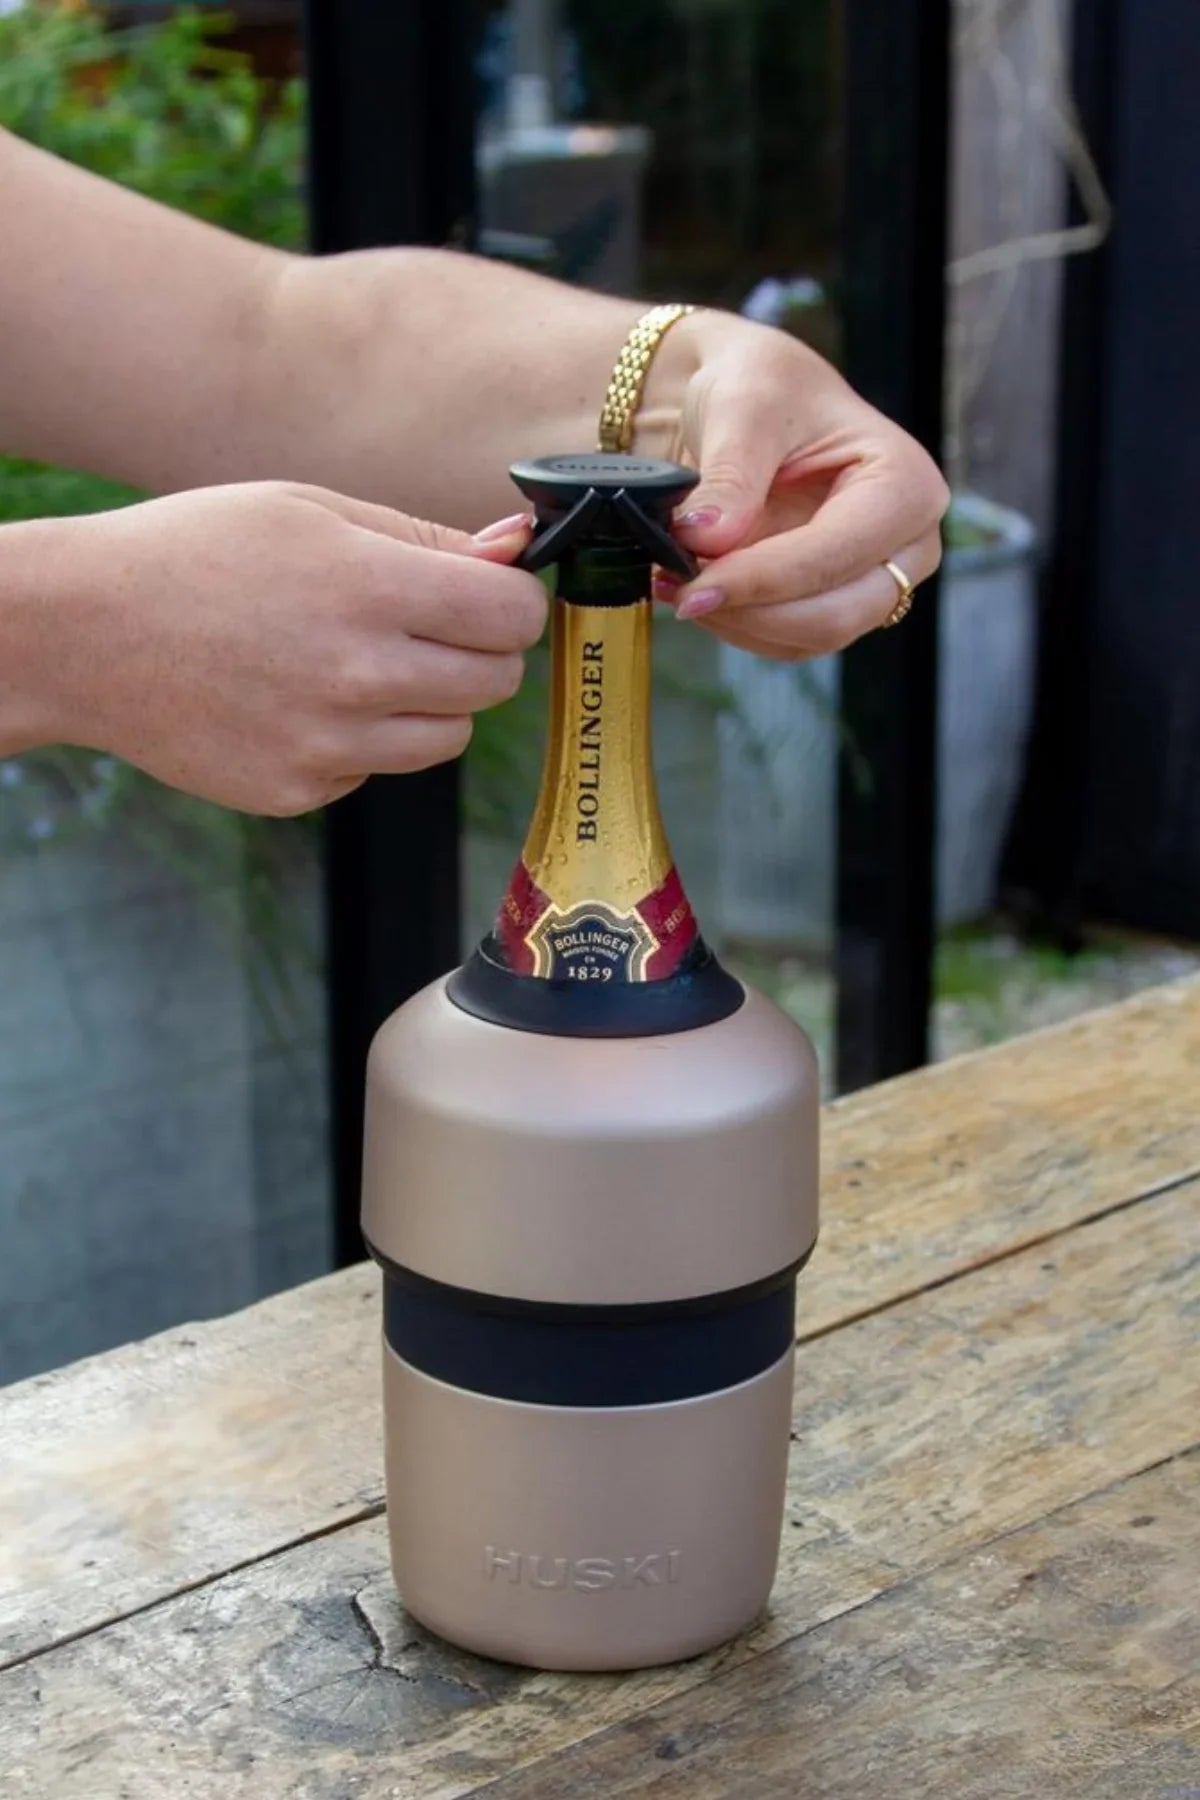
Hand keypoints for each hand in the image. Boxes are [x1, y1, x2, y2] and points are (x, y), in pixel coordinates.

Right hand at [19, 483, 541, 813]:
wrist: (85, 634)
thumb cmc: (197, 553)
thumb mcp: (309, 510)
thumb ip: (423, 537)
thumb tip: (516, 546)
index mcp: (371, 590)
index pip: (511, 616)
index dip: (511, 601)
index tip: (486, 594)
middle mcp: (360, 676)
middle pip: (495, 683)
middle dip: (476, 651)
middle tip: (418, 626)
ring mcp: (330, 745)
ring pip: (449, 737)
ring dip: (427, 703)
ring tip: (354, 663)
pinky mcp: (300, 790)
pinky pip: (375, 770)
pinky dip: (359, 741)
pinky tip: (298, 700)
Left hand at [650, 313, 949, 658]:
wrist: (747, 402)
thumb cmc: (764, 388)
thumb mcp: (745, 408)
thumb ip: (730, 476)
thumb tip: (708, 539)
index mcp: (905, 484)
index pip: (835, 556)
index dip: (762, 580)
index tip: (694, 585)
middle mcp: (905, 543)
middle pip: (832, 616)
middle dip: (749, 611)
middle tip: (679, 590)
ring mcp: (874, 580)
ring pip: (807, 638)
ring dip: (735, 623)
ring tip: (676, 582)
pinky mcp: (833, 602)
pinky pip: (786, 640)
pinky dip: (736, 624)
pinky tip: (696, 589)